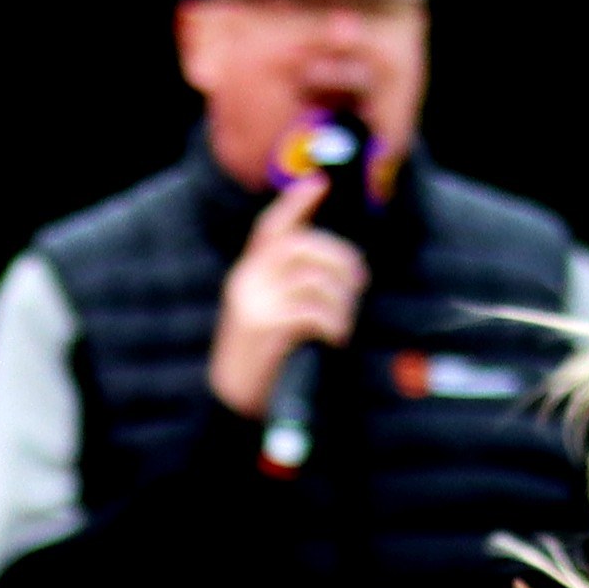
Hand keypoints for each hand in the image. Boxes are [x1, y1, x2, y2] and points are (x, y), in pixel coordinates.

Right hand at [205, 177, 367, 420]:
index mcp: (247, 275)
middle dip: (340, 258)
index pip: (271, 227)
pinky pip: (315, 311)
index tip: (319, 185)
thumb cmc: (259, 360)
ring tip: (343, 323)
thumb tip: (333, 267)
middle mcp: (248, 282)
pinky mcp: (267, 327)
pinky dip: (335, 325)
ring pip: (316, 279)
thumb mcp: (263, 315)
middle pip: (303, 245)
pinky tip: (334, 340)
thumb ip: (286, 287)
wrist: (231, 403)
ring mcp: (256, 303)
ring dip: (342, 301)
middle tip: (357, 282)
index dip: (296, 203)